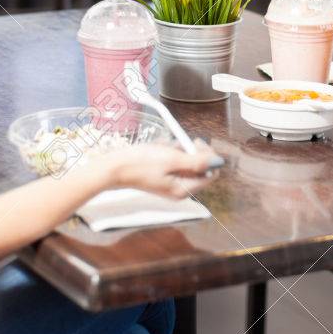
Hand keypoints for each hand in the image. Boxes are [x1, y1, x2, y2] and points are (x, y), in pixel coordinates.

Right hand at [103, 142, 220, 198]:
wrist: (114, 167)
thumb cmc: (140, 163)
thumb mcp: (172, 159)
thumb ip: (197, 161)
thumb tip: (218, 162)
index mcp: (184, 189)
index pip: (211, 173)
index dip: (207, 156)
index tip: (195, 143)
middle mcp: (180, 190)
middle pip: (199, 168)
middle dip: (190, 152)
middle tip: (176, 144)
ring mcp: (171, 185)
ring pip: (186, 163)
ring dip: (178, 151)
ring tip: (162, 148)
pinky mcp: (164, 178)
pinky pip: (175, 163)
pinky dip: (170, 154)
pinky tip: (158, 150)